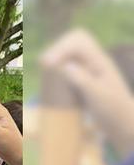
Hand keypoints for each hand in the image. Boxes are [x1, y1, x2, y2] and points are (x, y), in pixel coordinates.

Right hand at [41, 29, 133, 157]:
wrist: (122, 124)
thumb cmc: (113, 111)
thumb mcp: (98, 96)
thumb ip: (83, 79)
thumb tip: (66, 65)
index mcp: (99, 61)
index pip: (79, 40)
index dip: (60, 47)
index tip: (48, 64)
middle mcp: (93, 61)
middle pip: (73, 41)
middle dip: (56, 49)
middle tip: (43, 64)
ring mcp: (88, 70)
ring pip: (69, 54)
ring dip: (55, 58)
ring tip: (44, 69)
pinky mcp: (83, 80)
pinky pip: (67, 67)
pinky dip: (57, 69)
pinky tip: (51, 79)